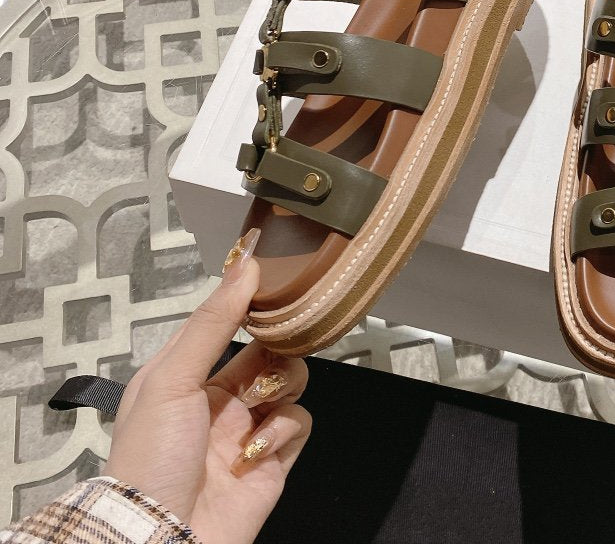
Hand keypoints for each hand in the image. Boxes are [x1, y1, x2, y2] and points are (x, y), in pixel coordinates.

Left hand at [106, 230, 311, 543]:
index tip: (275, 277)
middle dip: (277, 344)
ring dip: (280, 384)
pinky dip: (282, 430)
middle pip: (268, 348)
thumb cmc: (151, 456)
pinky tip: (255, 448)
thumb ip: (213, 321)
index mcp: (186, 373)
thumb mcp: (172, 378)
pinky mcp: (273, 458)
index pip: (225, 323)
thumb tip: (247, 263)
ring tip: (258, 403)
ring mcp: (247, 427)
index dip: (249, 302)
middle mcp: (219, 397)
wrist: (161, 537)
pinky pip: (298, 423)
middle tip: (276, 343)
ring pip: (290, 380)